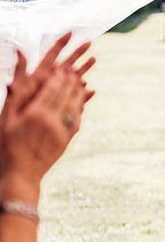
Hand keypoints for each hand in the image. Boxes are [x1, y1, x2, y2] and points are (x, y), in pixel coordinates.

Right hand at [0, 63, 87, 190]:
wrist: (19, 175)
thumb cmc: (7, 147)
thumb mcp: (5, 121)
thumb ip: (13, 98)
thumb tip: (11, 80)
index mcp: (35, 114)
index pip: (52, 88)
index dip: (59, 75)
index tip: (62, 66)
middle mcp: (51, 120)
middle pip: (66, 93)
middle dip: (70, 79)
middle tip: (73, 68)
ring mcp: (61, 130)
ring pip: (75, 104)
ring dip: (78, 90)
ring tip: (80, 80)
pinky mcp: (67, 139)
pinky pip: (77, 118)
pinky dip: (80, 107)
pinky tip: (80, 100)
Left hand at [9, 32, 95, 112]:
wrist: (18, 135)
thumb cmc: (16, 110)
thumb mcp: (19, 88)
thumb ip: (20, 69)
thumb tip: (18, 50)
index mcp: (39, 75)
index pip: (51, 55)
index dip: (61, 43)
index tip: (70, 32)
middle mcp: (49, 82)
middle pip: (66, 63)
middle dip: (78, 52)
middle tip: (89, 41)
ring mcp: (56, 93)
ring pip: (73, 78)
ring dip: (84, 68)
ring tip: (94, 59)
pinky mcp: (61, 106)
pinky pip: (75, 97)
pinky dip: (84, 93)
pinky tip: (91, 91)